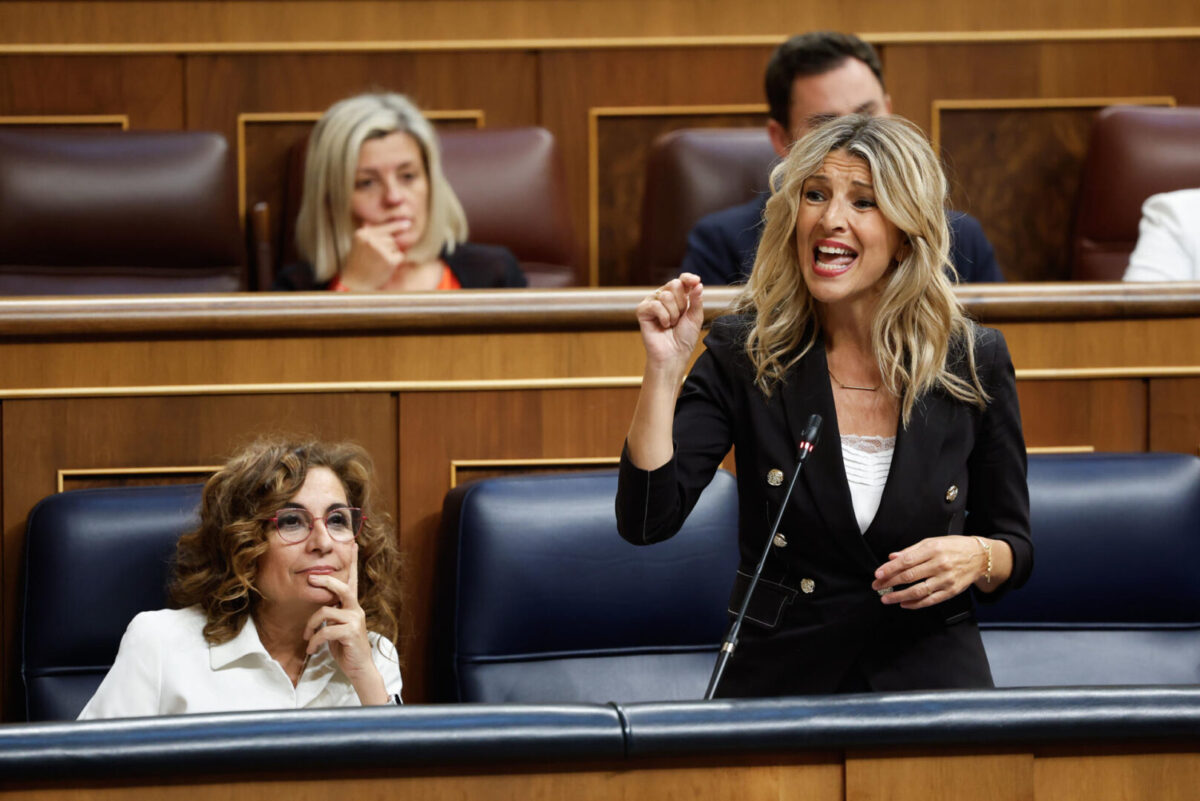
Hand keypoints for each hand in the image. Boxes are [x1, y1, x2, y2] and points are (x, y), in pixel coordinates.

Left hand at [303, 543, 389, 704]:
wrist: (359, 669)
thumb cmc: (345, 648)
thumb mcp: (337, 628)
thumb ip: (332, 615)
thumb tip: (320, 608)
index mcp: (352, 606)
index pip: (353, 580)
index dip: (353, 561)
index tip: (353, 543)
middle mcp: (356, 609)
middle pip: (342, 587)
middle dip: (326, 581)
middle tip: (310, 579)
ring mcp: (355, 620)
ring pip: (326, 612)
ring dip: (311, 626)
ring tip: (307, 638)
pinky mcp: (350, 632)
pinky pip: (325, 630)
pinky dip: (315, 640)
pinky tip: (312, 648)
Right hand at [338, 220, 411, 289]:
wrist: (355, 284)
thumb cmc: (358, 265)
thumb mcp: (359, 245)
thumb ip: (368, 233)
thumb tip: (374, 222)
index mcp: (362, 234)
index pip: (383, 227)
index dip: (396, 226)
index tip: (408, 223)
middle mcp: (370, 239)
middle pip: (391, 239)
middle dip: (388, 248)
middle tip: (374, 260)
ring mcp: (380, 249)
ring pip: (395, 247)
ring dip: (391, 255)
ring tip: (377, 263)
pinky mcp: (389, 260)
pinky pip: (400, 256)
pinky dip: (395, 262)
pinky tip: (384, 268)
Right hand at [635, 273, 704, 375]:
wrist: (674, 354)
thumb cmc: (684, 338)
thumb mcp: (695, 317)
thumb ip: (696, 299)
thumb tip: (698, 284)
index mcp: (677, 297)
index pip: (681, 280)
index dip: (688, 278)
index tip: (696, 281)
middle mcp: (663, 297)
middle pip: (674, 284)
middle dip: (682, 303)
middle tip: (679, 318)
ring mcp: (652, 302)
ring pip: (666, 295)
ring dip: (673, 313)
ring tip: (671, 324)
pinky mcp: (642, 310)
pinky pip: (656, 305)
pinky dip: (663, 317)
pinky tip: (663, 326)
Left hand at [871, 535, 985, 608]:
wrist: (979, 557)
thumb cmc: (953, 547)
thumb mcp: (932, 542)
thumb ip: (911, 550)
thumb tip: (892, 557)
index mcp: (933, 549)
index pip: (906, 561)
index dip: (890, 569)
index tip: (878, 574)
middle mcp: (939, 564)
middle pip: (910, 576)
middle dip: (890, 582)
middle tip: (877, 586)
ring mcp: (946, 579)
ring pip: (918, 591)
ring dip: (900, 596)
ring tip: (886, 599)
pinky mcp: (951, 591)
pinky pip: (931, 600)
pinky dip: (916, 604)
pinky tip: (904, 604)